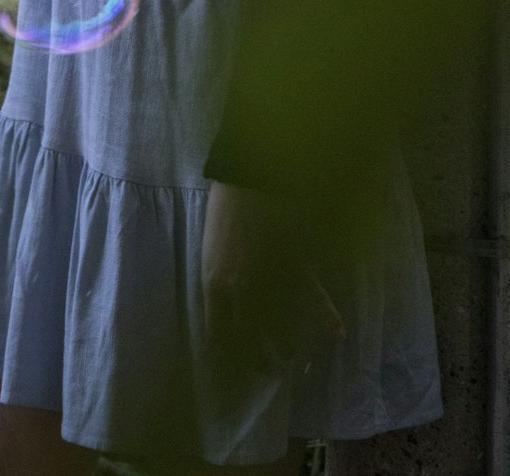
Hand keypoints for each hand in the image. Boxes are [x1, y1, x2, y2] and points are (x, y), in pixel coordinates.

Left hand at [201, 181, 344, 378]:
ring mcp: (269, 280)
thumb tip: (224, 306)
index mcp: (215, 284)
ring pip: (280, 325)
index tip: (233, 366)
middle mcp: (240, 290)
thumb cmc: (224, 209)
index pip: (218, 331)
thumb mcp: (211, 249)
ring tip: (291, 360)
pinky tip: (336, 332)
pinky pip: (312, 296)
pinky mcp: (295, 264)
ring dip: (287, 345)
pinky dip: (325, 314)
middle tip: (267, 370)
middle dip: (259, 358)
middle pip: (250, 337)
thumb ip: (218, 280)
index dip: (225, 352)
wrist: (247, 177)